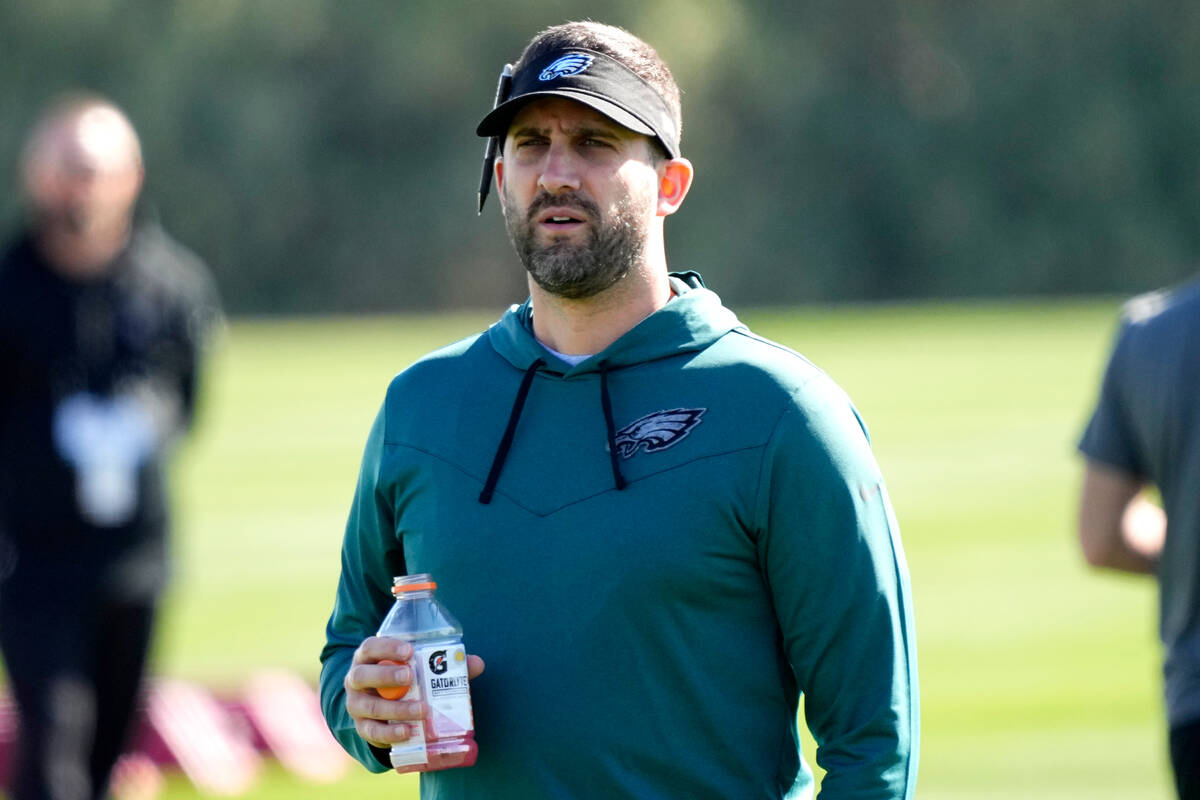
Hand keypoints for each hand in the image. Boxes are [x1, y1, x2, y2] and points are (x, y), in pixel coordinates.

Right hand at [344, 636, 484, 748]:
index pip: (371, 647)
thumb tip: (476, 663)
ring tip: (422, 710)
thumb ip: (444, 664)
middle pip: (362, 675)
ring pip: (368, 706)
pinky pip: (372, 731)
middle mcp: (356, 679)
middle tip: (410, 677)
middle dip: (386, 676)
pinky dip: (389, 733)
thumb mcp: (417, 667)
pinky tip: (407, 732)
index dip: (387, 647)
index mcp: (368, 657)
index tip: (409, 651)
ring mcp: (356, 704)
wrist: (379, 705)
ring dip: (395, 709)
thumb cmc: (402, 678)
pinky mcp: (362, 727)